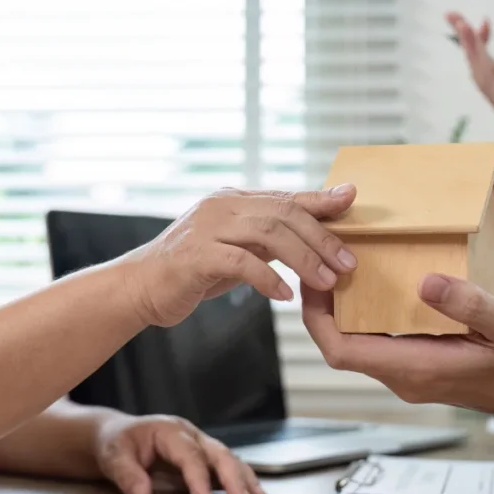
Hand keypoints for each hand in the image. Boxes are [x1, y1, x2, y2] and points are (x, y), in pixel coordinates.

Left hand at [95, 414, 268, 493]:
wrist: (118, 436)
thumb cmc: (117, 444)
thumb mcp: (113, 456)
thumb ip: (127, 475)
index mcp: (169, 431)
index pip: (190, 455)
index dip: (199, 479)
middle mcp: (191, 435)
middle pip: (219, 454)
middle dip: (234, 479)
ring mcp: (200, 445)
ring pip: (229, 459)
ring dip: (245, 480)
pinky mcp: (205, 458)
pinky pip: (228, 467)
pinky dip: (243, 480)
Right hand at [120, 186, 357, 326]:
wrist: (141, 287)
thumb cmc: (194, 270)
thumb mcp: (237, 249)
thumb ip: (268, 240)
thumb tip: (311, 239)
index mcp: (234, 201)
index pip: (286, 197)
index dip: (320, 199)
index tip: (352, 198)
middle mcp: (222, 207)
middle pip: (284, 213)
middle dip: (321, 237)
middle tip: (348, 263)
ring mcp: (207, 228)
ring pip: (268, 233)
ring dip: (304, 258)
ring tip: (327, 281)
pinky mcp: (196, 256)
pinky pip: (241, 263)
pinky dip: (268, 279)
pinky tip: (285, 296)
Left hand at [302, 275, 493, 435]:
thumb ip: (469, 305)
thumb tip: (426, 281)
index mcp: (418, 369)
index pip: (341, 351)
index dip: (316, 317)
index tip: (311, 278)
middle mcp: (408, 376)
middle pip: (343, 345)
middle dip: (324, 306)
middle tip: (321, 258)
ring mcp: (416, 372)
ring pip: (361, 343)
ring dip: (346, 308)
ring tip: (344, 263)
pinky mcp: (426, 364)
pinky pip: (382, 340)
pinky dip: (370, 312)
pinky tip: (380, 282)